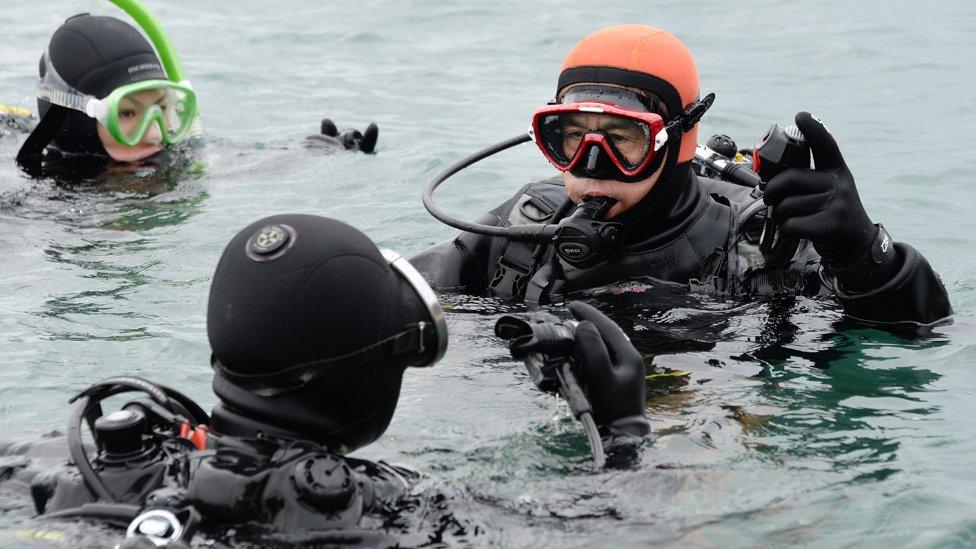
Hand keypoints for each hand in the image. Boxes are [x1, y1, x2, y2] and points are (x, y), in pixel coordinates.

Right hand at [568, 302, 646, 430]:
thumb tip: (584, 326)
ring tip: (570, 331)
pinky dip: (589, 352)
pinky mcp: (618, 382)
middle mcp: (629, 361)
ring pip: (605, 346)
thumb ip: (594, 351)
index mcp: (629, 356)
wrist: (622, 437)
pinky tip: (578, 353)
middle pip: (607, 334)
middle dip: (588, 323)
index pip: (608, 327)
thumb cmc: (612, 409)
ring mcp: (625, 372)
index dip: (589, 314)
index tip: (571, 305)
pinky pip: (602, 359)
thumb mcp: (602, 379)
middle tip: (569, 315)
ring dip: (588, 337)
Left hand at [762, 112, 876, 266]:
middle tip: (769, 198)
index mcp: (837, 171)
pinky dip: (787, 228)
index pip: (825, 145)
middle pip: (790, 179)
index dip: (813, 129)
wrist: (855, 243)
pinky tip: (796, 230)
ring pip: (787, 205)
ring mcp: (837, 204)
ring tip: (790, 217)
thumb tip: (769, 178)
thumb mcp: (830, 189)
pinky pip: (791, 224)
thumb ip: (808, 179)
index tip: (801, 115)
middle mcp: (838, 183)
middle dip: (772, 190)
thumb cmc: (832, 212)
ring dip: (780, 215)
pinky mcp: (830, 225)